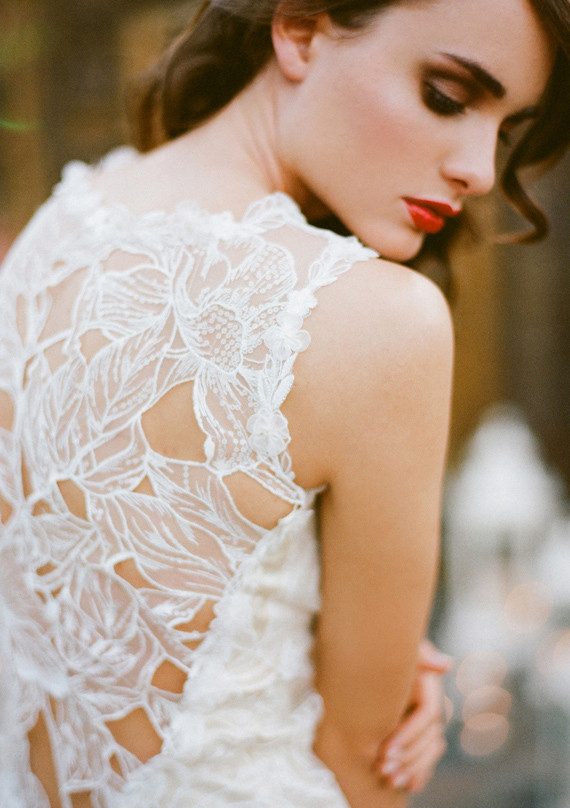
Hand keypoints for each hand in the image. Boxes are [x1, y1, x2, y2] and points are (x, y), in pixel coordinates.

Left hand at [374, 639, 452, 793]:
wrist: (376, 653)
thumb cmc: (386, 646)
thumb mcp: (403, 648)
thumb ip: (421, 654)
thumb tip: (447, 663)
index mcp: (430, 687)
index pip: (428, 716)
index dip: (409, 734)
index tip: (385, 748)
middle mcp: (432, 707)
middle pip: (430, 739)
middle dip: (407, 757)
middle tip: (381, 770)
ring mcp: (427, 722)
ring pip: (430, 751)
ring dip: (411, 769)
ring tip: (389, 781)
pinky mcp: (418, 733)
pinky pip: (427, 756)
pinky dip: (420, 772)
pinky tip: (409, 786)